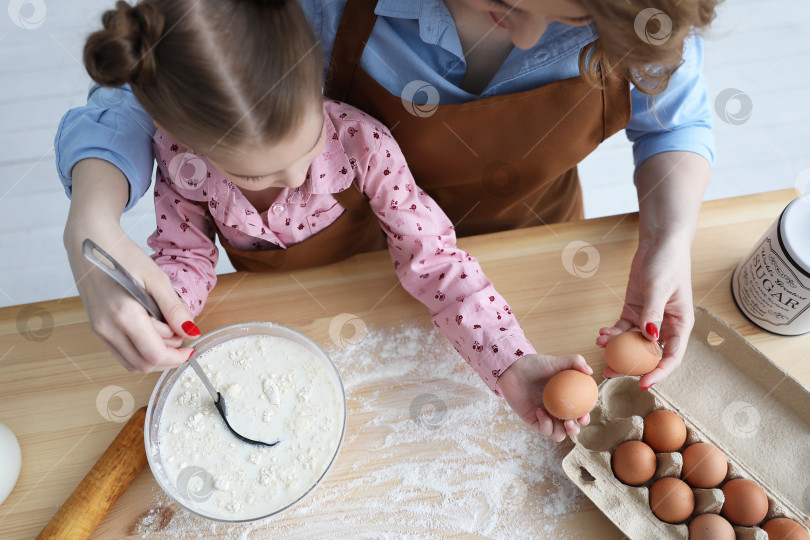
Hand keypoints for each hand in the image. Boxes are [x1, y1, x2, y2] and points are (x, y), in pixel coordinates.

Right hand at [64, 159, 197, 371]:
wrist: (90, 242)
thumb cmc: (124, 255)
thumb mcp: (156, 278)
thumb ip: (173, 308)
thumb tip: (191, 332)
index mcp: (124, 315)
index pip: (155, 355)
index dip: (177, 357)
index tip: (192, 346)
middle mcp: (107, 328)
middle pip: (144, 363)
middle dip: (169, 355)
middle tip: (180, 332)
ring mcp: (99, 331)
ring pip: (132, 363)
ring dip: (155, 355)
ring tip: (167, 330)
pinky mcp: (97, 329)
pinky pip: (122, 353)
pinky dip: (141, 350)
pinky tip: (152, 331)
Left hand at [496, 353, 593, 441]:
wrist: (514, 369)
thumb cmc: (535, 365)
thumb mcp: (556, 361)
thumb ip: (574, 361)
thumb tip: (590, 372)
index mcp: (566, 400)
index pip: (580, 413)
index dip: (585, 417)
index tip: (584, 414)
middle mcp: (558, 411)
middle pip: (571, 428)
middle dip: (575, 430)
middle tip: (572, 421)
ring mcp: (546, 417)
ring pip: (559, 434)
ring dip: (563, 432)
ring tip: (562, 421)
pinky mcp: (534, 421)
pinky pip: (544, 430)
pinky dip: (546, 424)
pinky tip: (540, 410)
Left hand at [595, 236, 694, 388]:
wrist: (660, 243)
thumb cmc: (667, 263)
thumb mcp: (659, 288)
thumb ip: (653, 313)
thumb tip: (650, 338)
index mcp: (681, 325)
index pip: (672, 357)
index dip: (658, 373)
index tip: (642, 383)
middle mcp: (666, 327)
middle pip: (649, 355)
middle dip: (630, 366)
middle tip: (610, 372)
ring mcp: (649, 320)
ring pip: (632, 343)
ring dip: (616, 349)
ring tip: (599, 347)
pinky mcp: (635, 311)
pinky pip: (623, 329)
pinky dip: (612, 334)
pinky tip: (601, 334)